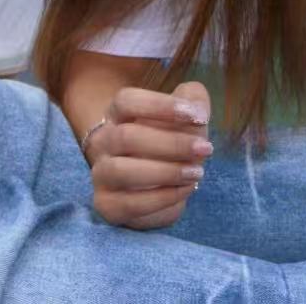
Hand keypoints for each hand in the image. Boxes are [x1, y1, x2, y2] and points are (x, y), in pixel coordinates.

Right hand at [88, 81, 212, 229]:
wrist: (156, 187)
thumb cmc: (170, 144)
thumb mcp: (186, 119)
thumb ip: (194, 101)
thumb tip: (196, 105)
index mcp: (118, 114)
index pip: (127, 101)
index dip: (161, 106)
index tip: (197, 116)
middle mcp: (102, 142)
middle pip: (125, 136)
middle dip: (171, 143)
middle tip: (205, 149)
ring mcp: (101, 174)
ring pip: (121, 170)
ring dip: (166, 171)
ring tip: (197, 172)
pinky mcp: (107, 205)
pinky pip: (130, 203)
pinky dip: (163, 197)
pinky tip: (186, 189)